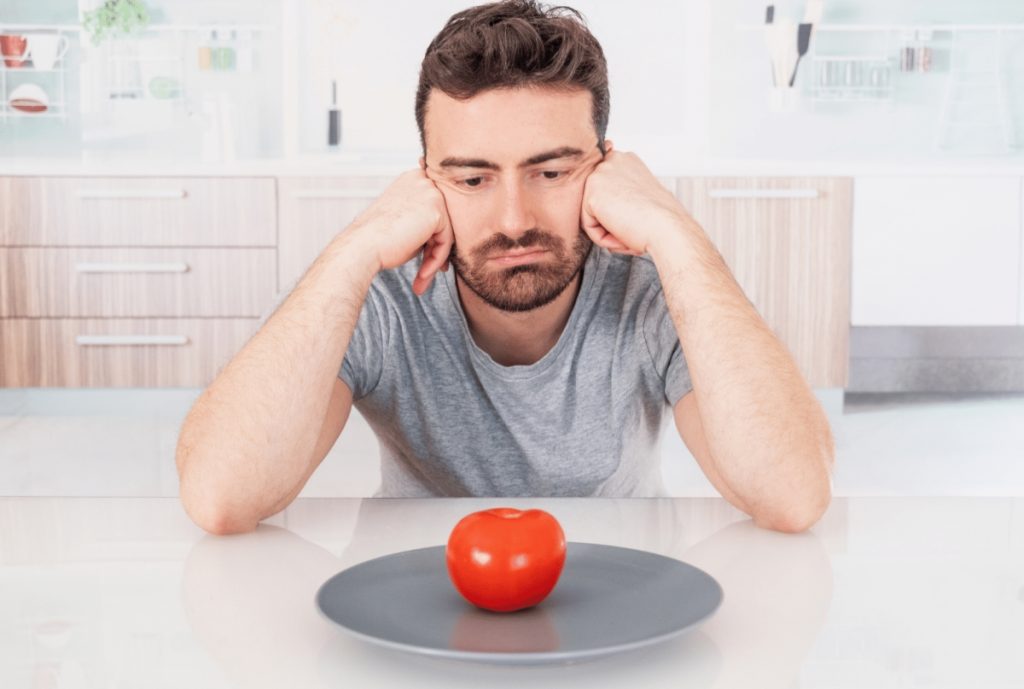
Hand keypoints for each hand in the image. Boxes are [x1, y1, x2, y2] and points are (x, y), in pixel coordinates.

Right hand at [347, 167, 453, 295]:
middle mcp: (422, 180)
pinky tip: (422, 274)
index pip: (433, 209)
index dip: (431, 235)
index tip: (426, 257)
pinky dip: (436, 260)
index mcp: (412, 179)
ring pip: (445, 231)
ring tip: (421, 277)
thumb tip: (442, 236)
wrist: (361, 247)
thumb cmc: (376, 239)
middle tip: (426, 271)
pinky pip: (446, 241)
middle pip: (442, 219)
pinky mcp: (437, 210)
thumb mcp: (403, 222)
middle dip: (435, 249)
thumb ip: (423, 222)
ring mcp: (430, 192)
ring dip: (435, 258)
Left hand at [580, 145, 691, 255]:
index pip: (605, 185)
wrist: (668, 229)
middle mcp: (612, 161)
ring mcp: (600, 175)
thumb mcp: (641, 197)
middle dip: (610, 218)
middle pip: (596, 200)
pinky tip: (622, 235)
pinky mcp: (592, 194)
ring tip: (629, 231)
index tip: (632, 214)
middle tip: (633, 226)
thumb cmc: (661, 220)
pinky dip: (603, 237)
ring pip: (591, 213)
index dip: (615, 205)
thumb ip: (621, 194)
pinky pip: (588, 225)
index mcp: (626, 160)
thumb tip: (606, 206)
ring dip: (607, 229)